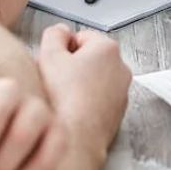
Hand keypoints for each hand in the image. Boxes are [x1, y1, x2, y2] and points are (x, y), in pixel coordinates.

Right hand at [37, 25, 131, 169]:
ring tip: (64, 96)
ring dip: (80, 83)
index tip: (55, 61)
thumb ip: (54, 34)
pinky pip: (99, 98)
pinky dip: (87, 100)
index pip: (81, 36)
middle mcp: (121, 67)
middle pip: (89, 57)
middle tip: (56, 78)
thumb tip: (60, 31)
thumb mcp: (49, 56)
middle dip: (72, 65)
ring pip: (95, 78)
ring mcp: (122, 90)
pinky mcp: (118, 111)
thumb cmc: (65, 100)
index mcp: (108, 48)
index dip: (63, 48)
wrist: (76, 139)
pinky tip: (73, 108)